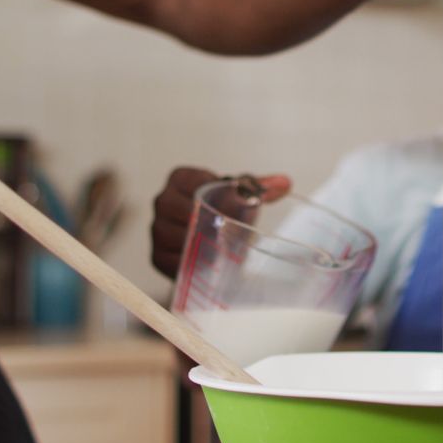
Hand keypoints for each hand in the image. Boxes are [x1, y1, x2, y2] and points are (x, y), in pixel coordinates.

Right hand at [150, 167, 290, 277]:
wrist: (212, 246)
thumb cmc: (224, 214)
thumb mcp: (240, 198)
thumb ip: (258, 188)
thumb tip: (285, 183)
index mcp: (181, 179)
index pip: (190, 180)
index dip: (210, 191)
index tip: (229, 203)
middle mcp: (163, 201)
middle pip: (177, 207)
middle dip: (203, 219)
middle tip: (227, 228)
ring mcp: (157, 230)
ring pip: (171, 234)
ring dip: (195, 241)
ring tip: (218, 246)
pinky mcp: (158, 256)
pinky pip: (169, 259)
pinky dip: (188, 261)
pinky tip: (205, 262)